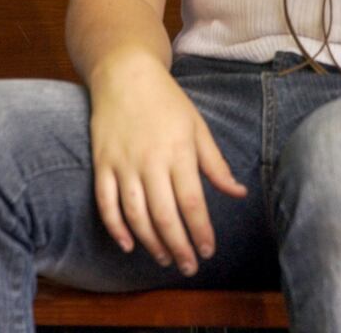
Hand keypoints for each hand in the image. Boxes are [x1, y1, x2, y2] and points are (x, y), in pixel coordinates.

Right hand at [90, 53, 245, 274]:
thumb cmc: (166, 99)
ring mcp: (123, 163)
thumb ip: (215, 163)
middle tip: (188, 267)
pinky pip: (106, 202)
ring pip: (136, 214)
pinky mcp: (102, 163)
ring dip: (150, 242)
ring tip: (164, 258)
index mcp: (179, 151)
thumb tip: (238, 192)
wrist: (124, 72)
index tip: (208, 251)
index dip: (200, 231)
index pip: (192, 202)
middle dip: (178, 247)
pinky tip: (128, 244)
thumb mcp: (197, 126)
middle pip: (165, 215)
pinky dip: (115, 227)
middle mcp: (150, 161)